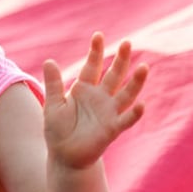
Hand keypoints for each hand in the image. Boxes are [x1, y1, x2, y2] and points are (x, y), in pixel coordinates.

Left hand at [42, 32, 147, 169]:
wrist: (64, 155)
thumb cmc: (58, 130)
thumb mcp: (52, 105)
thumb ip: (53, 84)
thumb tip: (49, 61)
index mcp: (84, 89)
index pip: (92, 66)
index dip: (95, 52)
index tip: (98, 35)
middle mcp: (100, 97)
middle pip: (114, 75)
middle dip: (121, 60)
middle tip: (127, 43)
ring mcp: (109, 112)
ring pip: (126, 94)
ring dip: (135, 82)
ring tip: (143, 68)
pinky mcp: (112, 128)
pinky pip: (126, 120)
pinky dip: (134, 114)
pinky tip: (141, 105)